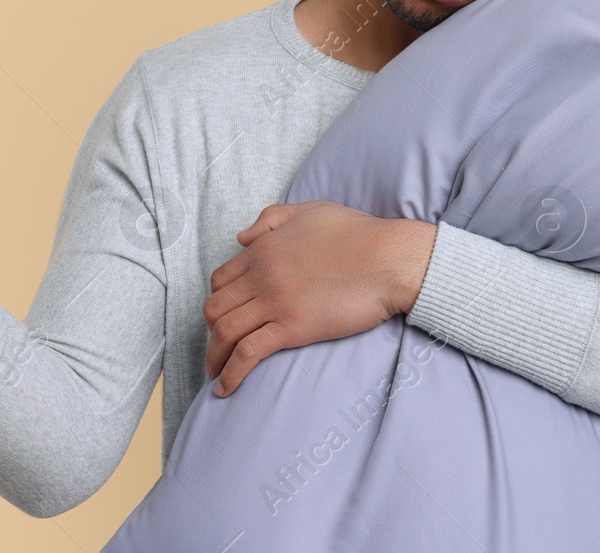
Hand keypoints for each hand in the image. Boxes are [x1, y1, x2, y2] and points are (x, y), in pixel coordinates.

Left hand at [201, 200, 437, 396]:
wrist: (389, 259)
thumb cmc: (358, 234)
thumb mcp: (309, 211)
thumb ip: (271, 219)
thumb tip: (241, 238)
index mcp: (264, 248)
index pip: (220, 279)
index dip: (217, 301)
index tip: (224, 317)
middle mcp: (261, 274)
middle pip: (215, 308)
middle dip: (210, 332)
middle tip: (219, 349)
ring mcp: (275, 302)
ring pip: (224, 331)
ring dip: (213, 357)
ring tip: (215, 375)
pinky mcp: (292, 327)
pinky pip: (247, 353)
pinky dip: (230, 373)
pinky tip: (226, 388)